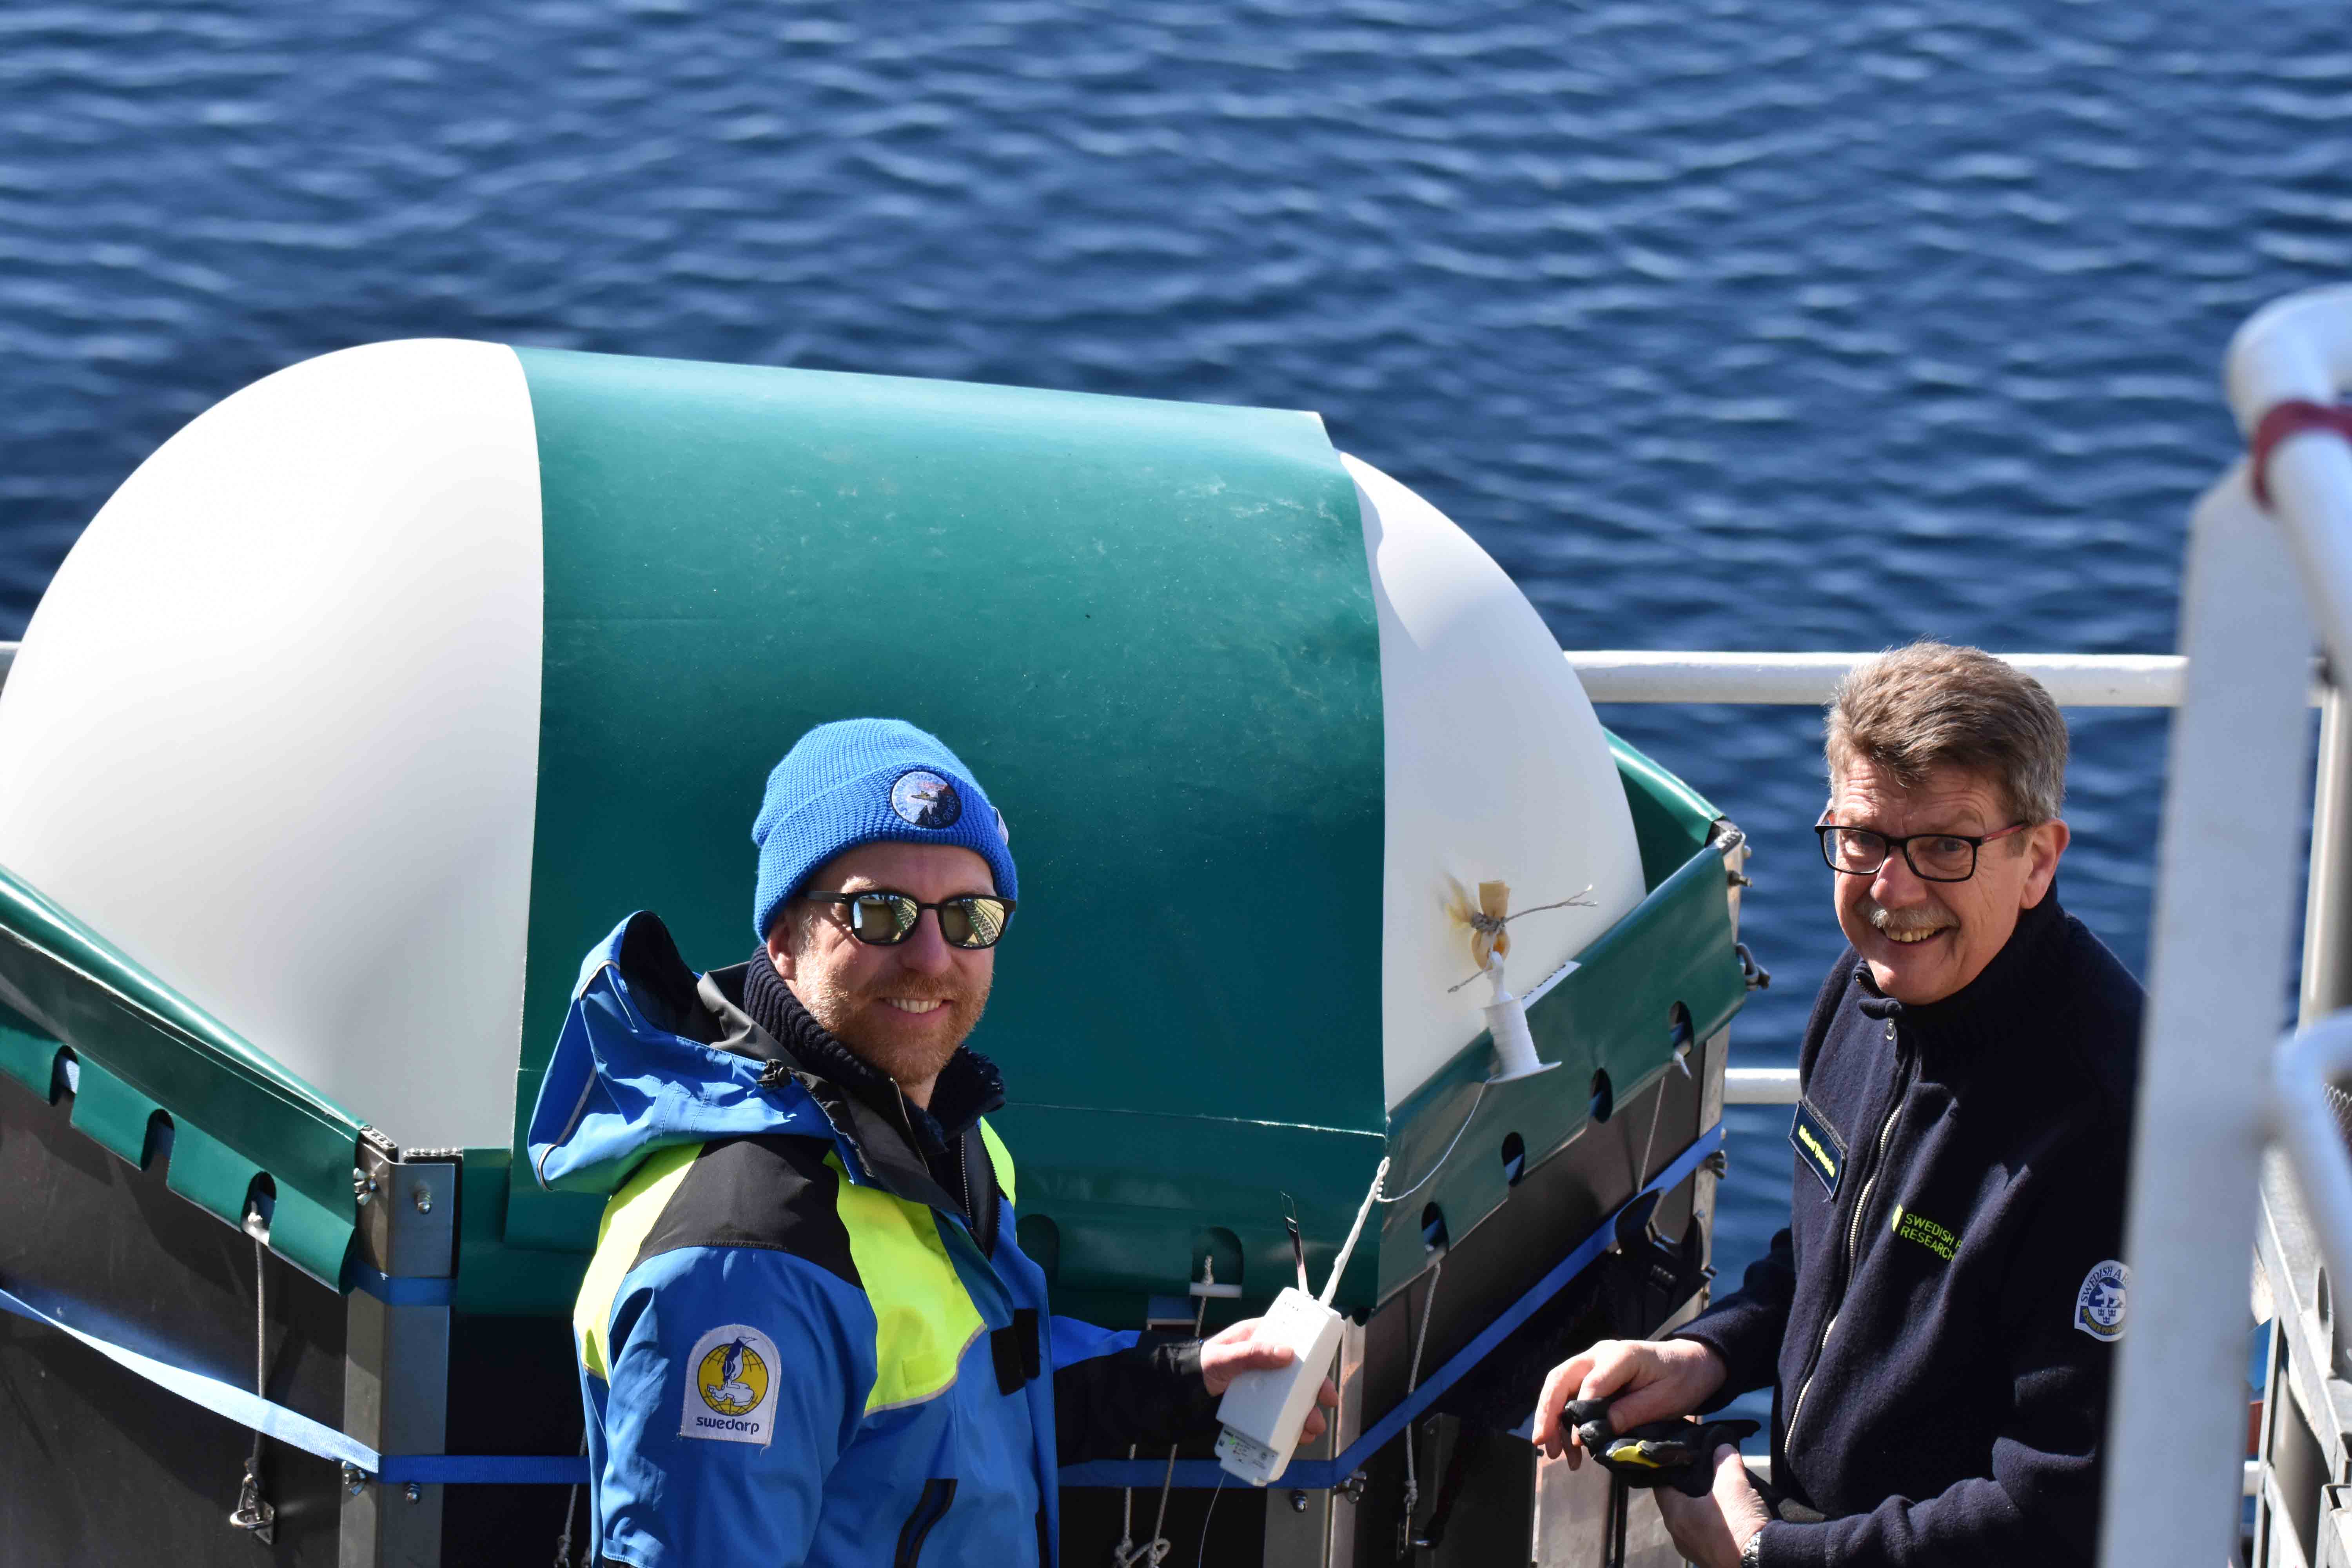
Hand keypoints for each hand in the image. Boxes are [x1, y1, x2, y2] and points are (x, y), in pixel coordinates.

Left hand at [1198, 1319, 1340, 1448]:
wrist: (1181, 1393)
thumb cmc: (1201, 1365)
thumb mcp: (1225, 1356)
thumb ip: (1253, 1353)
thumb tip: (1288, 1353)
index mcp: (1261, 1339)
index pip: (1294, 1342)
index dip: (1314, 1356)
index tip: (1325, 1372)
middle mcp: (1266, 1362)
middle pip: (1300, 1375)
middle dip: (1315, 1391)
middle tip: (1326, 1404)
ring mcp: (1264, 1386)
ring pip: (1293, 1398)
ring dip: (1306, 1413)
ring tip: (1311, 1430)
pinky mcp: (1258, 1407)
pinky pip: (1279, 1415)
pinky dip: (1291, 1427)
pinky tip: (1297, 1437)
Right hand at [1529, 1337, 1726, 1462]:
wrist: (1692, 1364)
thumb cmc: (1682, 1379)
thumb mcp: (1664, 1400)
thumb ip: (1630, 1412)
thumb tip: (1598, 1430)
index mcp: (1620, 1356)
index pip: (1589, 1384)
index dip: (1580, 1414)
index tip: (1579, 1444)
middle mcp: (1599, 1355)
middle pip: (1560, 1380)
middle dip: (1547, 1414)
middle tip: (1544, 1445)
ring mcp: (1593, 1363)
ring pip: (1559, 1387)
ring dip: (1553, 1420)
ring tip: (1555, 1454)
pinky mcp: (1593, 1376)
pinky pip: (1571, 1395)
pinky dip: (1565, 1420)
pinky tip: (1570, 1446)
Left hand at [1656, 1444, 1769, 1567]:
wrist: (1764, 1562)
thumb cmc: (1739, 1523)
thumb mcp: (1733, 1482)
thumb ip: (1724, 1460)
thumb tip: (1722, 1446)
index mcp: (1675, 1516)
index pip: (1661, 1485)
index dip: (1671, 1469)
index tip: (1683, 1458)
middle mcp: (1679, 1536)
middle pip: (1678, 1503)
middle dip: (1690, 1487)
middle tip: (1704, 1471)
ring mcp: (1695, 1551)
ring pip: (1694, 1521)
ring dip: (1704, 1507)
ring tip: (1720, 1492)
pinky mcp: (1712, 1559)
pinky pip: (1708, 1536)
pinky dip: (1715, 1524)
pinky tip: (1731, 1515)